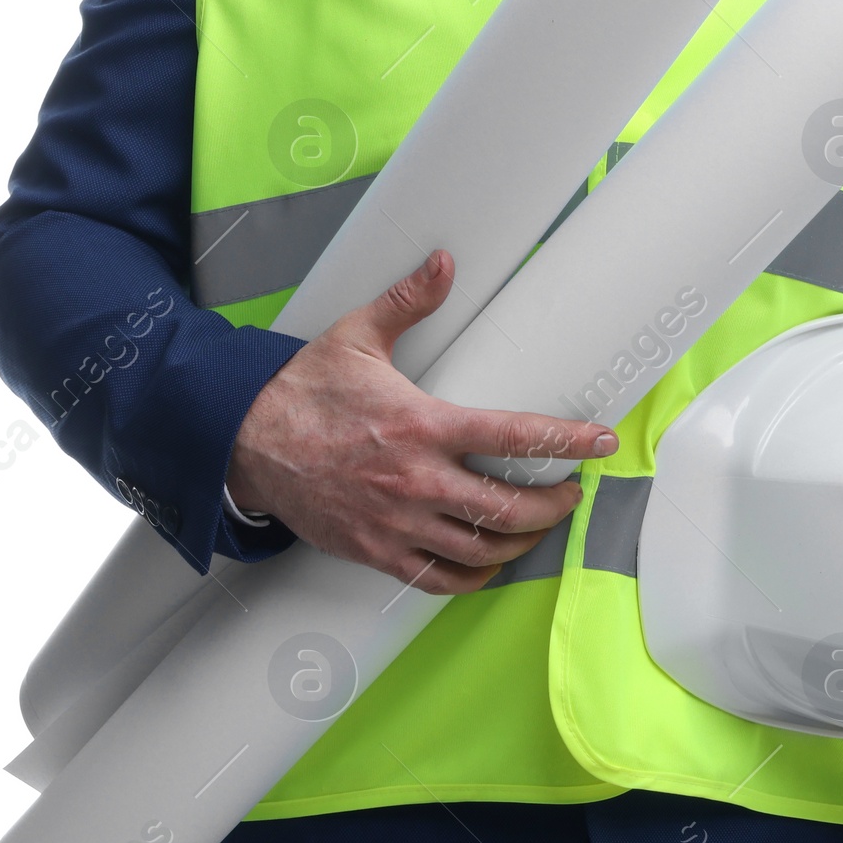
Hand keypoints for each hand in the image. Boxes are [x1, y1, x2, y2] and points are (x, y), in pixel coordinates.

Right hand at [225, 248, 616, 595]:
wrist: (244, 441)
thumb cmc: (302, 391)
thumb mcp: (357, 335)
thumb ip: (409, 301)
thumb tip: (444, 263)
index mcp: (422, 425)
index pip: (512, 436)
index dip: (564, 441)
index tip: (599, 442)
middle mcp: (415, 480)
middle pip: (508, 507)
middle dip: (553, 503)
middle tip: (573, 492)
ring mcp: (396, 522)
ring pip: (480, 549)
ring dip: (522, 542)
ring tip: (540, 525)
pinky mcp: (375, 551)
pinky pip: (437, 579)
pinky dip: (473, 577)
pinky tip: (489, 564)